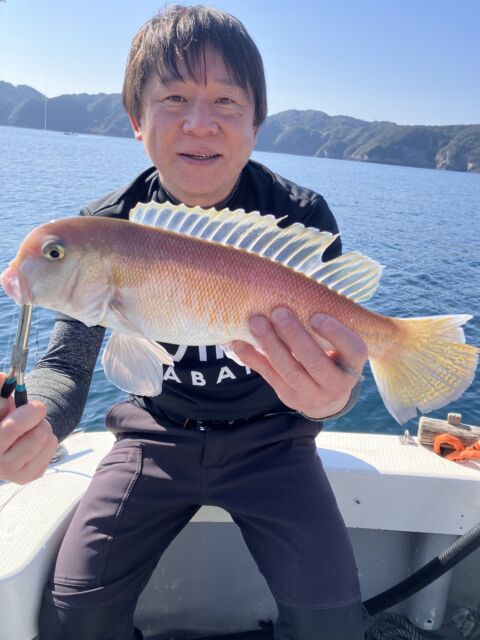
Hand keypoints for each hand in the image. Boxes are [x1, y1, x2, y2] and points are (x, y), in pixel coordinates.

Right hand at [0, 373, 57, 483]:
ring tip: (32, 425)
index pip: (11, 428)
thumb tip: (3, 377)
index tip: (17, 400)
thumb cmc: (0, 417)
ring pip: (43, 438)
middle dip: (35, 414)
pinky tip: (35, 438)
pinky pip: (50, 448)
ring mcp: (11, 473)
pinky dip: (48, 437)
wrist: (3, 443)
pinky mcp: (27, 476)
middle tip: (35, 409)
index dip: (22, 411)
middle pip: (31, 433)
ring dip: (43, 425)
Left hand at [232, 308, 367, 419]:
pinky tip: (239, 343)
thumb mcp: (340, 345)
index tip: (316, 316)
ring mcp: (312, 394)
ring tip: (256, 321)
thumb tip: (297, 289)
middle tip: (279, 311)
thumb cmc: (331, 355)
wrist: (325, 398)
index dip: (335, 333)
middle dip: (295, 336)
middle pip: (315, 362)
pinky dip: (253, 359)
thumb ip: (327, 325)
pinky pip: (270, 377)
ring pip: (290, 371)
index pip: (352, 349)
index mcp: (353, 364)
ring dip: (271, 345)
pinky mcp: (290, 397)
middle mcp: (337, 384)